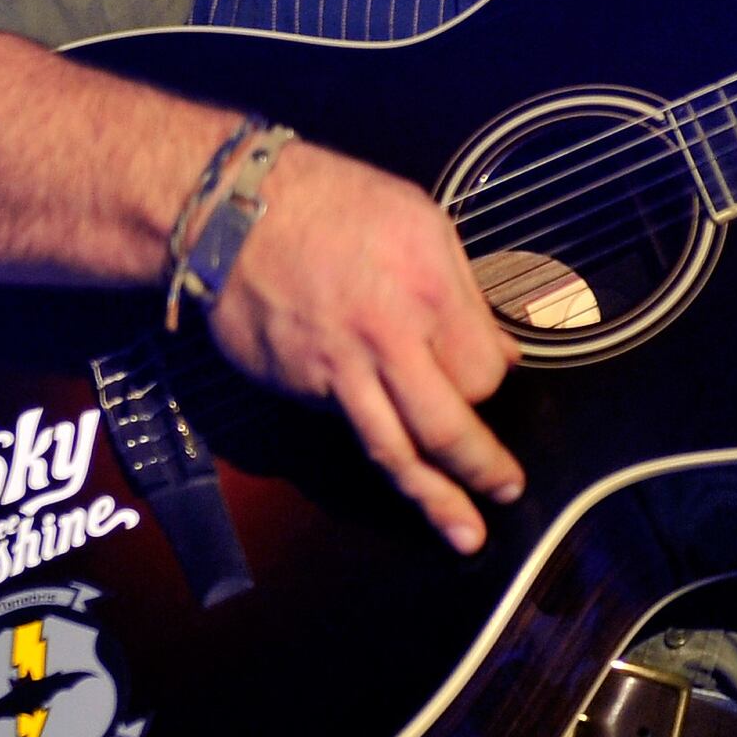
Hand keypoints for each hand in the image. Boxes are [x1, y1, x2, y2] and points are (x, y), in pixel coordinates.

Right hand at [204, 143, 525, 553]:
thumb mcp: (418, 219)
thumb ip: (465, 292)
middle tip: (507, 490)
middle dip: (482, 467)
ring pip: (396, 451)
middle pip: (447, 425)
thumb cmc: (332, 201)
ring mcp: (338, 371)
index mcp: (428, 289)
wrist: (228, 211)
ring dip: (435, 499)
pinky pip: (348, 427)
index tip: (487, 377)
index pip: (483, 370)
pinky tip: (393, 466)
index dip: (489, 380)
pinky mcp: (299, 387)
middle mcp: (388, 338)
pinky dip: (375, 448)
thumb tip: (503, 353)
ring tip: (466, 534)